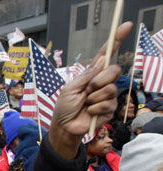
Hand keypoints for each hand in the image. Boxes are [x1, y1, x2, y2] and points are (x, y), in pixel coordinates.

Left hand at [49, 22, 131, 158]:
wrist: (64, 126)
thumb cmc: (64, 107)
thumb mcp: (70, 88)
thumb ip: (87, 75)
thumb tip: (101, 61)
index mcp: (91, 74)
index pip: (105, 55)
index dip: (115, 40)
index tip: (125, 26)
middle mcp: (101, 82)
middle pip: (114, 70)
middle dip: (99, 80)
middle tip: (87, 91)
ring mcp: (106, 95)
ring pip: (110, 89)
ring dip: (94, 98)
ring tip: (85, 104)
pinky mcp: (109, 109)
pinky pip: (108, 104)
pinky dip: (95, 109)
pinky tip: (89, 113)